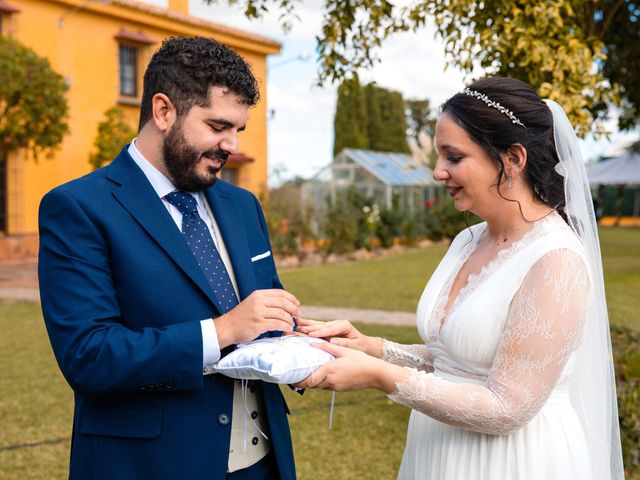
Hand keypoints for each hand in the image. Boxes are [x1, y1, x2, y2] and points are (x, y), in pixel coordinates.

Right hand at [215, 289, 299, 346]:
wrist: (227, 328)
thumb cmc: (242, 317)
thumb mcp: (253, 303)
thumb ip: (266, 301)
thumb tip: (286, 303)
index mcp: (258, 294)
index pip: (280, 293)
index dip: (291, 298)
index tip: (297, 305)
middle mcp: (259, 301)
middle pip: (283, 302)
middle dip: (294, 309)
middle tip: (298, 315)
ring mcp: (258, 313)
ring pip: (282, 314)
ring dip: (290, 320)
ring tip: (291, 324)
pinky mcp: (258, 324)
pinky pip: (277, 324)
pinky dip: (285, 327)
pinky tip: (287, 329)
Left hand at [293, 342, 408, 393]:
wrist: (376, 374)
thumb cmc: (361, 360)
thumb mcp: (344, 350)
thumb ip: (327, 347)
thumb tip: (312, 342)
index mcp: (330, 371)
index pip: (309, 380)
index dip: (298, 380)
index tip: (290, 376)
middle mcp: (331, 381)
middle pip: (311, 385)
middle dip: (302, 381)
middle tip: (292, 375)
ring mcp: (336, 387)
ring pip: (318, 386)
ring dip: (311, 381)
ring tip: (303, 374)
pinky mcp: (340, 389)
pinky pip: (326, 386)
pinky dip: (320, 382)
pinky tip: (319, 375)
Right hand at [296, 318, 382, 357]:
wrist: (365, 344)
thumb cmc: (361, 346)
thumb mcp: (355, 346)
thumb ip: (344, 343)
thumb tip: (332, 341)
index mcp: (344, 326)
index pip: (329, 329)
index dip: (320, 332)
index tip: (311, 334)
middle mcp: (337, 323)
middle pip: (322, 325)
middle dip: (310, 327)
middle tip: (299, 328)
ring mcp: (332, 325)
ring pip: (318, 324)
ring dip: (307, 324)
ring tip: (297, 323)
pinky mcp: (329, 328)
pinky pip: (318, 326)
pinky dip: (309, 325)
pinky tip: (300, 323)